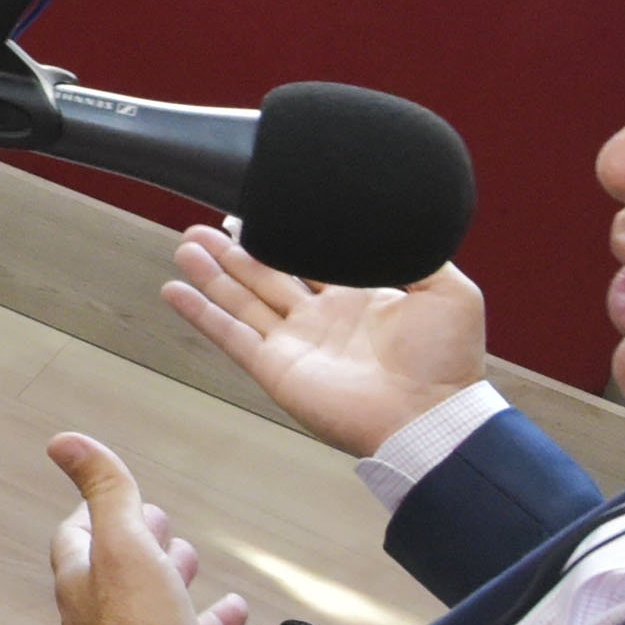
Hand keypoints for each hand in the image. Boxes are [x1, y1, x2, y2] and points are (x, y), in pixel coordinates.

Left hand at [47, 433, 252, 624]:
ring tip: (188, 556)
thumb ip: (104, 491)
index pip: (76, 535)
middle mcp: (100, 614)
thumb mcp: (124, 541)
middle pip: (114, 568)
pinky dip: (211, 616)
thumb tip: (63, 441)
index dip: (94, 509)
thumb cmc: (138, 623)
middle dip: (136, 539)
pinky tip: (233, 608)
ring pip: (152, 600)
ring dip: (169, 573)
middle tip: (157, 520)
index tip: (113, 493)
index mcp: (81, 580)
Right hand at [163, 227, 484, 458]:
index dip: (283, 235)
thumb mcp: (449, 290)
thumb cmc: (446, 363)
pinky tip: (176, 290)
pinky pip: (230, 336)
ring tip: (185, 244)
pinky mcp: (276, 368)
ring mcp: (295, 344)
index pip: (310, 258)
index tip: (259, 210)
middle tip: (204, 226)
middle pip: (265, 275)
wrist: (431, 415)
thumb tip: (395, 219)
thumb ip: (419, 253)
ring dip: (212, 273)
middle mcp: (320, 319)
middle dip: (234, 250)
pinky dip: (201, 314)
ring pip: (242, 300)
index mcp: (358, 298)